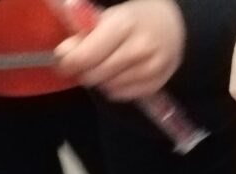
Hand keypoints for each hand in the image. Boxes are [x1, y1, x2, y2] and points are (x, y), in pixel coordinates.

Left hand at [56, 0, 184, 100]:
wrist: (171, 25)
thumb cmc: (133, 19)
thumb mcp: (107, 17)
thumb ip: (83, 34)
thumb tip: (63, 54)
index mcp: (124, 24)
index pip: (87, 55)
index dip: (70, 63)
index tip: (63, 63)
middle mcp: (140, 48)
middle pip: (97, 74)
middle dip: (84, 72)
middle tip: (83, 66)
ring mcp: (152, 68)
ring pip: (109, 87)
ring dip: (100, 80)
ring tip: (104, 67)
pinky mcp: (158, 84)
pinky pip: (124, 95)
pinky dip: (115, 88)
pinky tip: (118, 75)